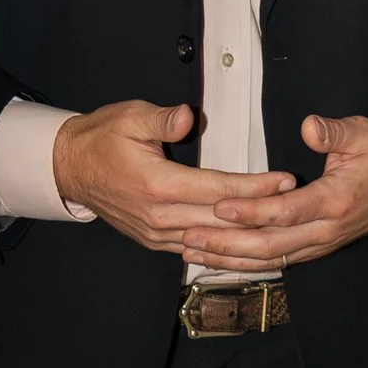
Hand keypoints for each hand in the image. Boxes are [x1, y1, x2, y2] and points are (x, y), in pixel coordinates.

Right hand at [52, 99, 294, 256]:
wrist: (69, 168)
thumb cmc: (101, 138)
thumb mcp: (129, 117)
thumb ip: (162, 120)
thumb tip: (186, 117)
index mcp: (157, 186)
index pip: (218, 190)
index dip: (255, 187)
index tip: (284, 180)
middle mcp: (159, 217)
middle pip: (222, 221)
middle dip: (262, 214)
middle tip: (297, 205)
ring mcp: (156, 235)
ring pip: (212, 242)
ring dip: (248, 237)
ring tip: (283, 230)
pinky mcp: (154, 241)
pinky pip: (196, 250)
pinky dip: (224, 249)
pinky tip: (248, 247)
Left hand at [177, 115, 367, 267]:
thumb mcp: (363, 134)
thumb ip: (334, 132)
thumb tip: (308, 126)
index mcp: (335, 201)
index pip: (287, 211)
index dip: (252, 210)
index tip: (219, 205)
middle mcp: (325, 231)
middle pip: (271, 245)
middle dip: (227, 243)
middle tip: (190, 236)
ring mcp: (318, 245)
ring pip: (269, 260)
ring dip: (229, 259)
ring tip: (192, 251)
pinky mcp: (311, 250)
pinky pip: (274, 263)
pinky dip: (243, 264)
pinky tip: (216, 261)